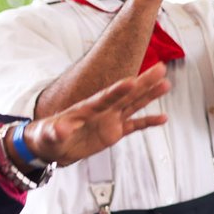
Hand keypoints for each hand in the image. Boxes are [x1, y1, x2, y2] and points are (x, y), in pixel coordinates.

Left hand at [24, 64, 170, 166]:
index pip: (105, 97)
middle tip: (160, 68)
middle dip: (143, 82)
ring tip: (166, 83)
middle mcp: (103, 110)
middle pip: (126, 94)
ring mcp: (110, 119)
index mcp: (87, 108)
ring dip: (150, 95)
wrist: (52, 145)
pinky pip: (135, 125)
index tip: (132, 81)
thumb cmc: (48, 136)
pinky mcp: (114, 131)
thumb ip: (55, 131)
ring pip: (134, 104)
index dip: (118, 90)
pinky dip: (149, 122)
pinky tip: (163, 117)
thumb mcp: (49, 134)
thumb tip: (59, 129)